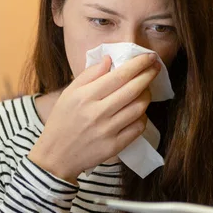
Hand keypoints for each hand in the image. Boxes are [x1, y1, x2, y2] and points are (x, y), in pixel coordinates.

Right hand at [28, 53, 159, 183]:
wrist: (56, 156)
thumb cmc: (62, 120)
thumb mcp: (69, 93)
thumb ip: (89, 74)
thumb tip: (109, 59)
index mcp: (85, 96)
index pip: (119, 76)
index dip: (138, 64)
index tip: (150, 56)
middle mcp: (98, 113)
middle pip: (133, 90)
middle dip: (149, 75)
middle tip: (156, 66)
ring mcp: (108, 131)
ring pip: (139, 108)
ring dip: (147, 95)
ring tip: (145, 88)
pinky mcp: (115, 146)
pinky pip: (138, 127)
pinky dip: (143, 116)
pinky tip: (138, 111)